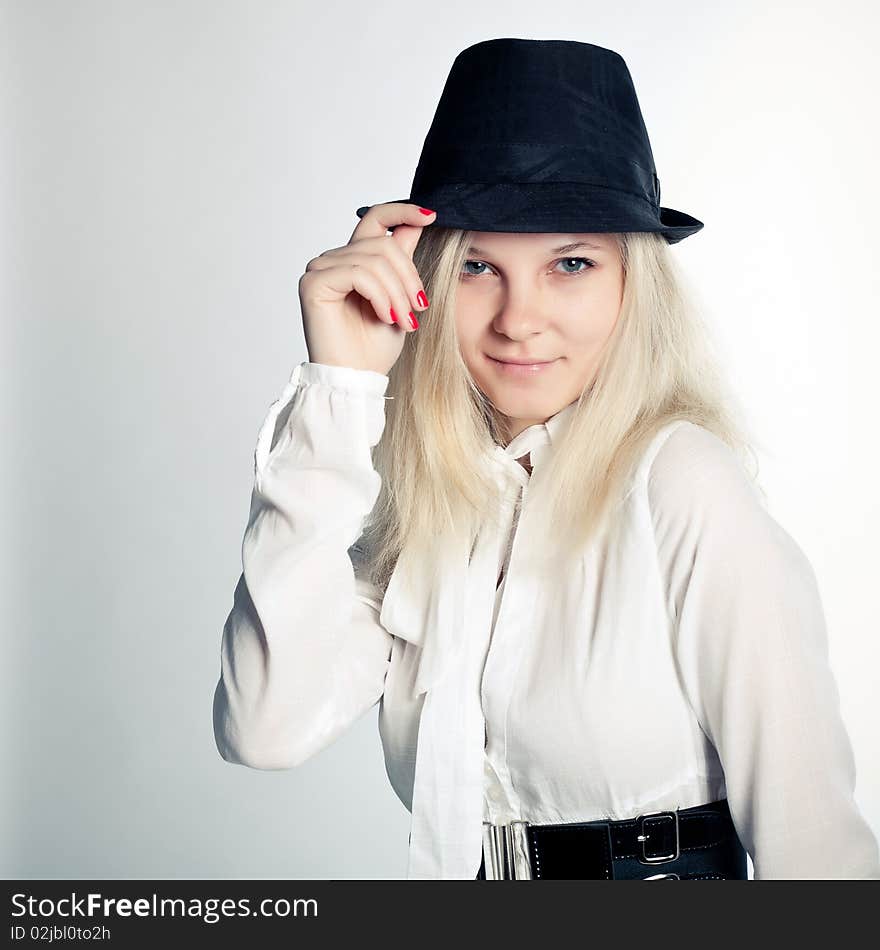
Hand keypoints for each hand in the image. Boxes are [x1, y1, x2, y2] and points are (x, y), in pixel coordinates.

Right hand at [297, 203, 435, 375]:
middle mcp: (335, 260)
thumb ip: (403, 258)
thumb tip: (419, 220)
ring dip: (397, 292)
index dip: (403, 211)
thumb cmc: (375, 347)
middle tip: (419, 308)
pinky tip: (385, 316)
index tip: (431, 216)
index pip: (376, 219)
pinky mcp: (313, 282)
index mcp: (354, 260)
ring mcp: (320, 269)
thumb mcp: (400, 296)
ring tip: (403, 320)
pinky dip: (379, 295)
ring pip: (374, 259)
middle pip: (382, 243)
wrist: (358, 378)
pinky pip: (359, 273)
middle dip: (409, 276)